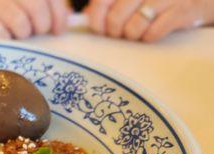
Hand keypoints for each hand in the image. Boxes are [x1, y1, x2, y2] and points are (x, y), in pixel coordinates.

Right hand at [0, 0, 70, 38]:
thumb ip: (43, 3)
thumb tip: (63, 23)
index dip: (58, 15)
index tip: (58, 30)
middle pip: (37, 8)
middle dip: (41, 26)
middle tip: (37, 32)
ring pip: (20, 24)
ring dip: (23, 33)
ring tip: (18, 32)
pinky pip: (0, 33)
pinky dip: (5, 38)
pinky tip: (3, 34)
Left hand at [86, 0, 213, 41]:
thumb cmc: (157, 1)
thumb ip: (109, 4)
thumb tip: (86, 17)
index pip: (102, 1)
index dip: (97, 19)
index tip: (100, 28)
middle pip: (116, 18)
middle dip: (115, 32)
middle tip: (122, 33)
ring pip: (133, 28)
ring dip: (133, 36)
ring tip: (139, 31)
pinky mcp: (180, 10)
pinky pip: (152, 33)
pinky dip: (149, 37)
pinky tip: (153, 32)